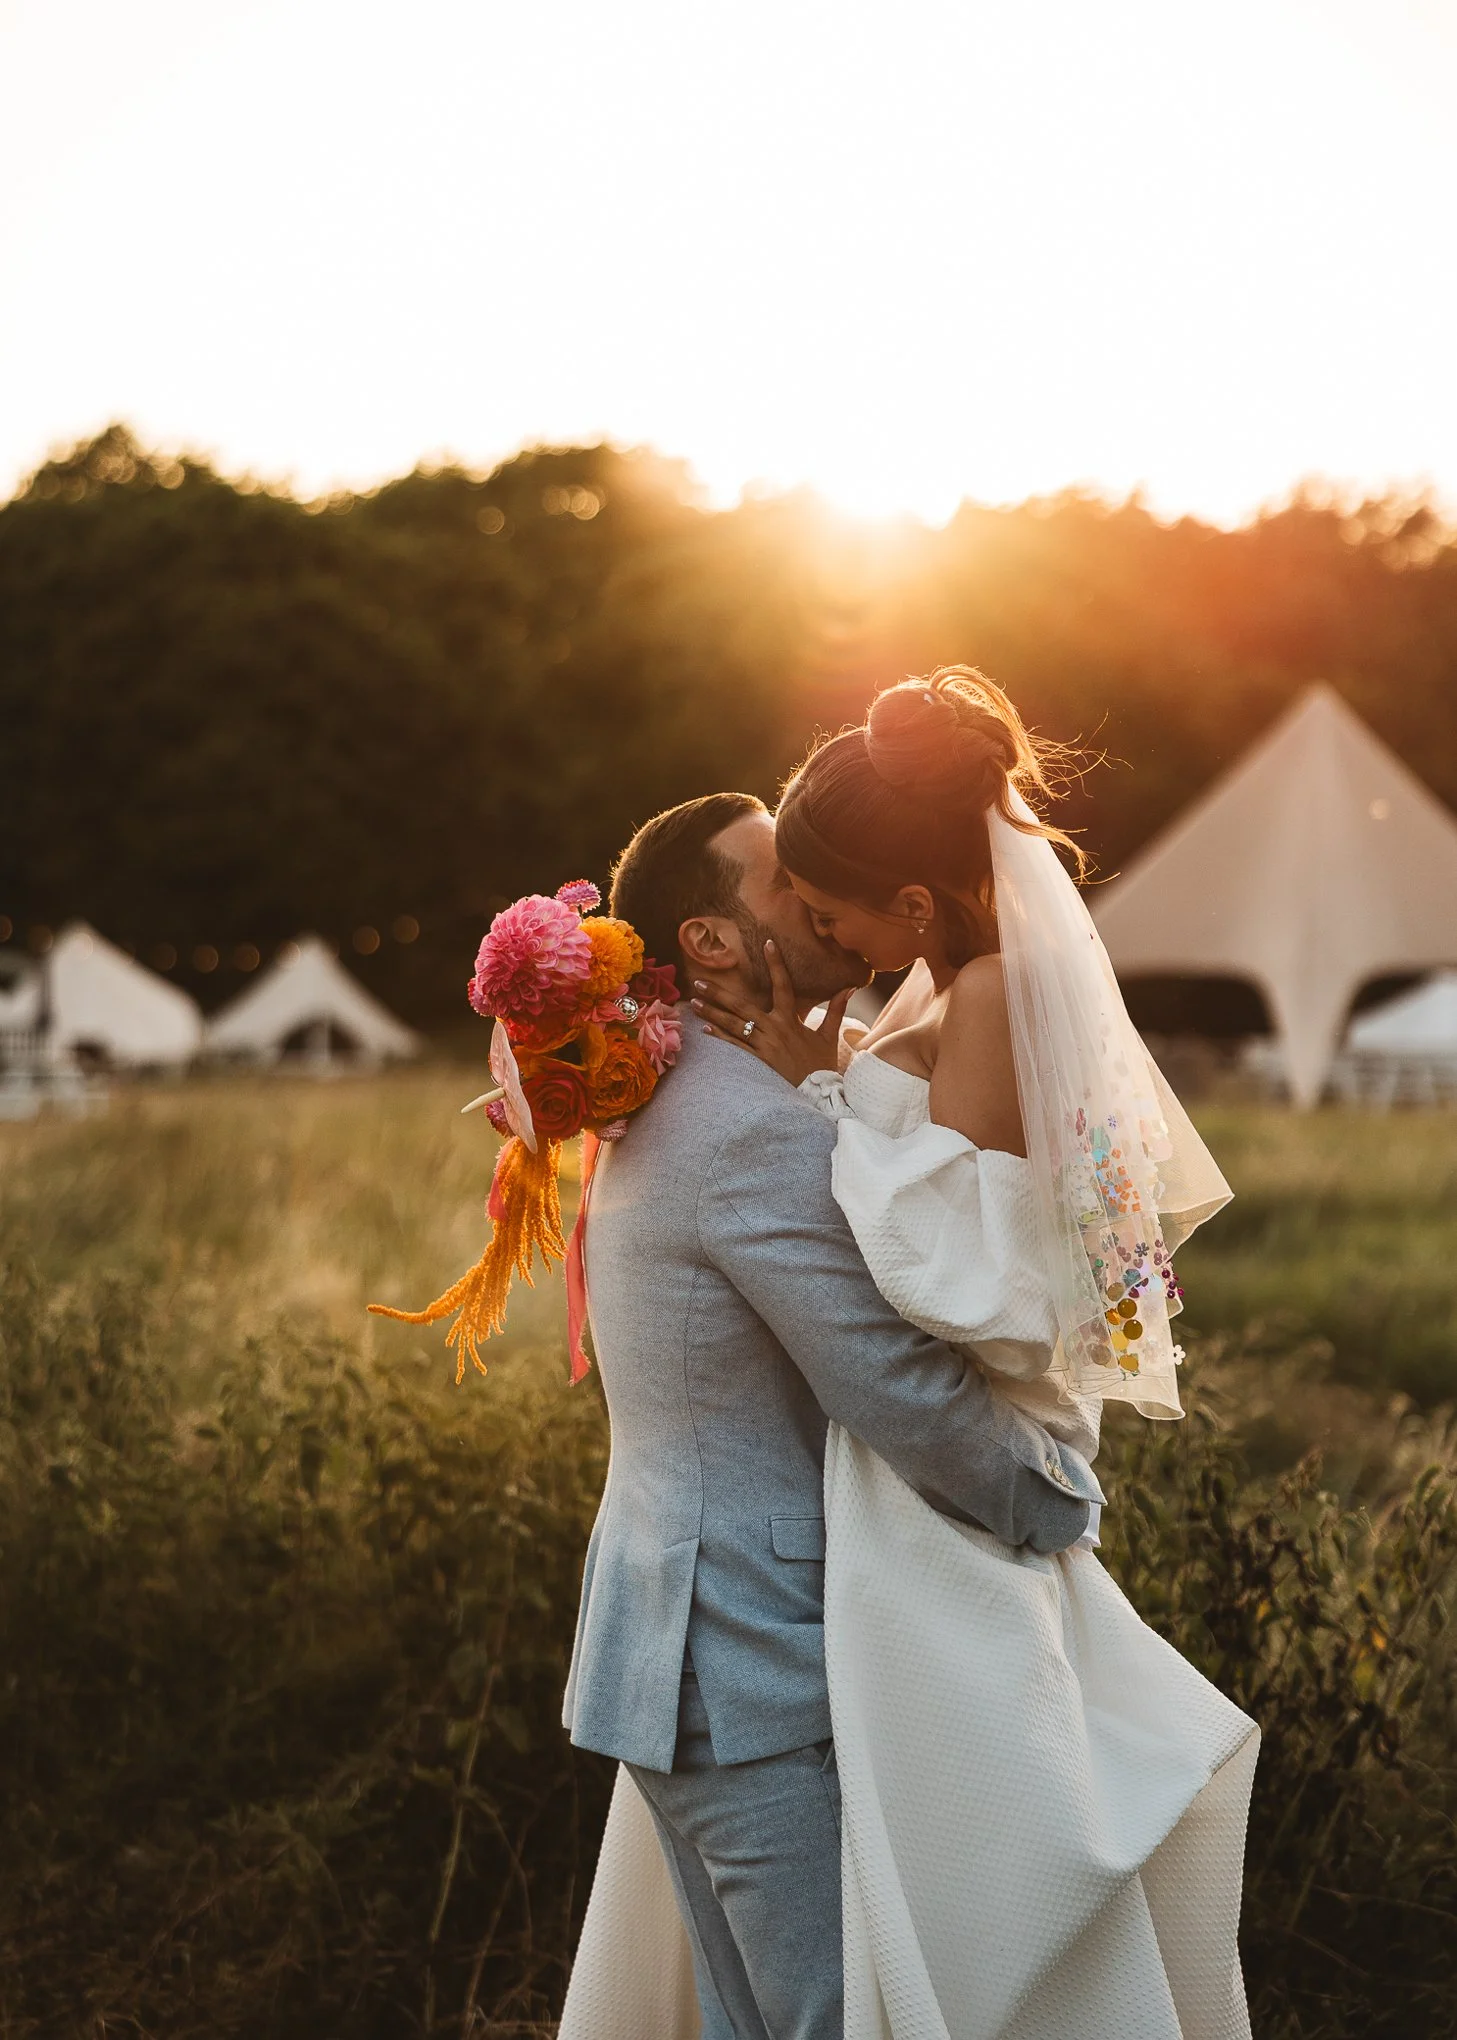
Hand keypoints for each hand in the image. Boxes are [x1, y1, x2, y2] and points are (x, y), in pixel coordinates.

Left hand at [691, 941, 852, 1086]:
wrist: (819, 1093)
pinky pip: (736, 1046)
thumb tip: (849, 988)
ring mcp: (764, 1045)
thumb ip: (836, 1010)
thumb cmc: (822, 1065)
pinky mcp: (758, 1061)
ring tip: (693, 1003)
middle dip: (719, 994)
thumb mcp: (829, 1036)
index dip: (776, 963)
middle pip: (742, 1006)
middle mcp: (774, 1028)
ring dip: (712, 1013)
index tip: (767, 944)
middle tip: (698, 982)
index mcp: (790, 1019)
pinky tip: (705, 1029)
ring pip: (734, 1025)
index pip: (783, 984)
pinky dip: (720, 1037)